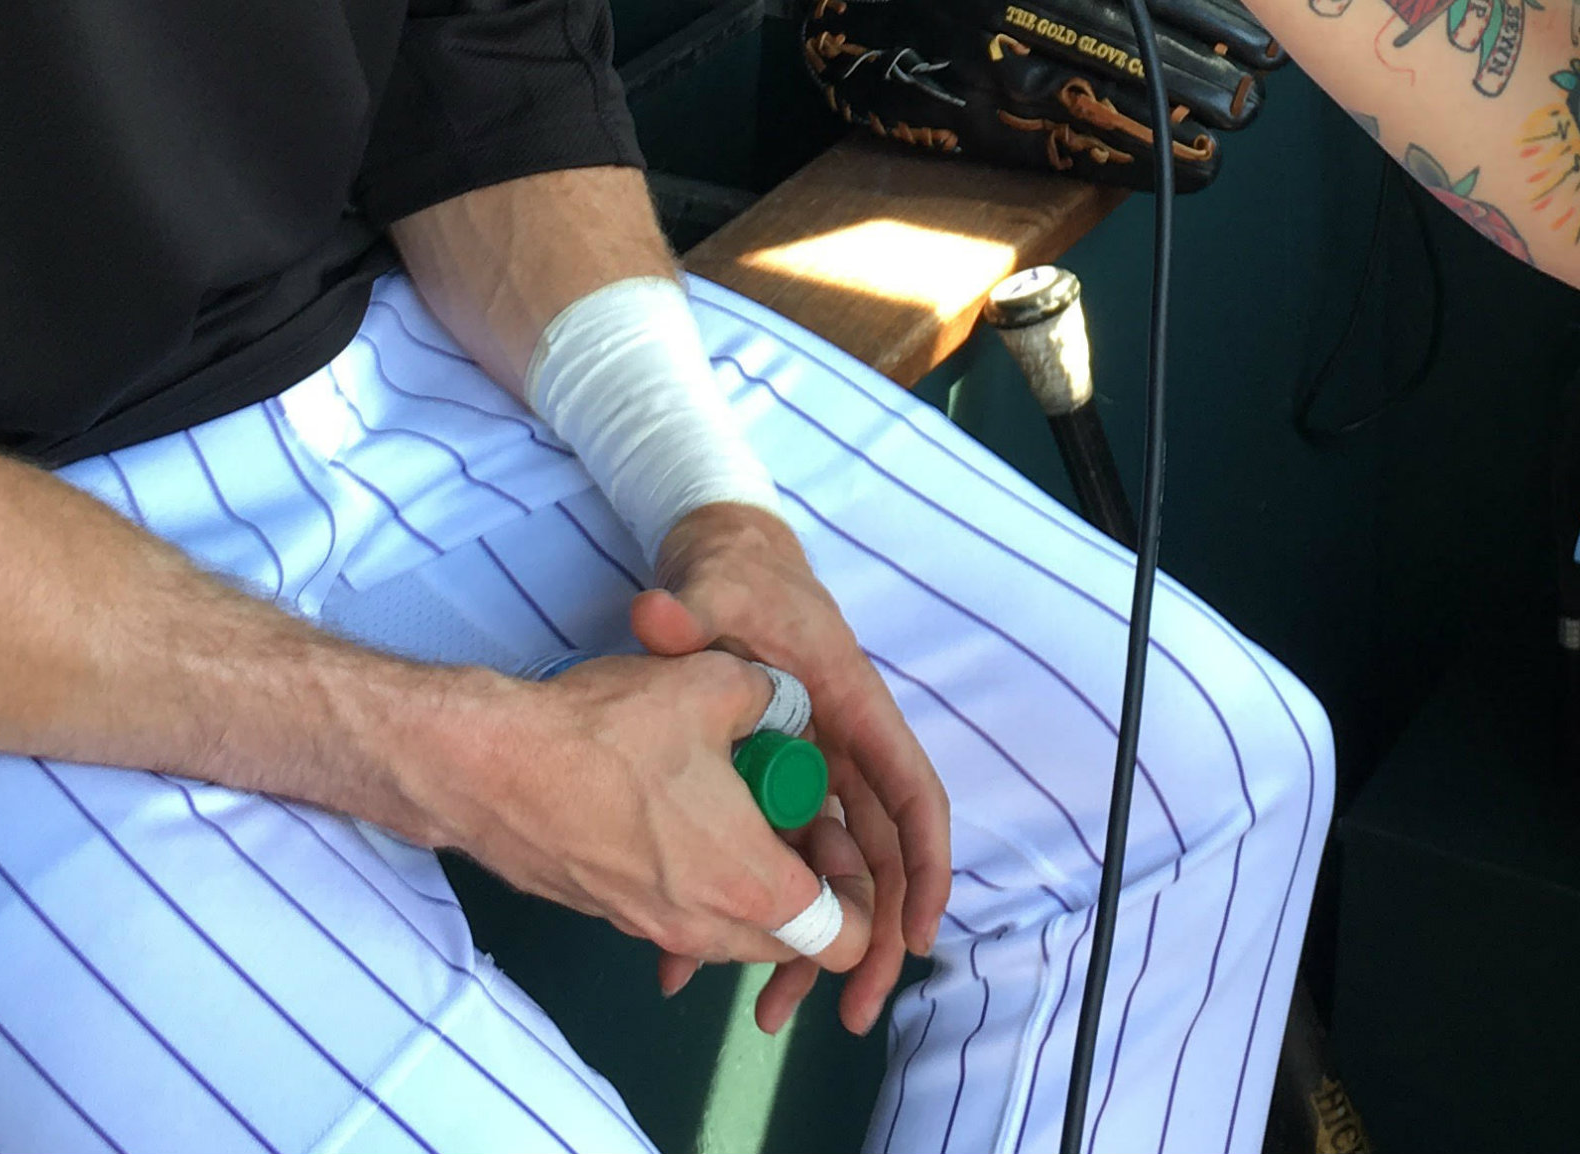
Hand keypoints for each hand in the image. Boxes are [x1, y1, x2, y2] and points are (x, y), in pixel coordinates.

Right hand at [436, 637, 872, 979]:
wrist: (491, 768)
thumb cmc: (609, 730)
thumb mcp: (716, 683)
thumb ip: (774, 698)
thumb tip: (787, 705)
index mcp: (749, 884)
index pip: (844, 939)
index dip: (863, 895)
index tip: (840, 833)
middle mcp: (706, 924)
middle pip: (792, 939)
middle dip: (811, 886)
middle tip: (796, 814)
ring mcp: (653, 926)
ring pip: (737, 930)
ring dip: (755, 883)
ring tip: (741, 806)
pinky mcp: (614, 914)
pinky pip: (686, 915)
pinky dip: (704, 880)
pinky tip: (684, 814)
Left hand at [640, 502, 951, 1032]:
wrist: (717, 564)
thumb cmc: (736, 575)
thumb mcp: (715, 586)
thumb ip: (688, 607)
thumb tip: (655, 615)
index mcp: (851, 705)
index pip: (910, 793)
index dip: (924, 867)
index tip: (921, 935)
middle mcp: (842, 748)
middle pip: (875, 857)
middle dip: (870, 939)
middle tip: (848, 1014)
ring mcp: (809, 770)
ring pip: (826, 873)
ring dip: (807, 945)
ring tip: (771, 1015)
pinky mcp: (771, 784)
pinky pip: (775, 860)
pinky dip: (747, 911)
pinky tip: (697, 963)